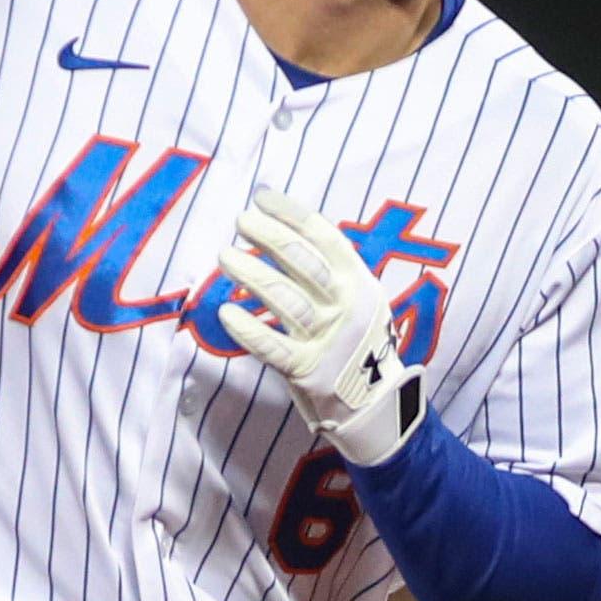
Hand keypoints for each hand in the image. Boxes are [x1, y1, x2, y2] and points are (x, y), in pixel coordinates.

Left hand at [217, 188, 424, 465]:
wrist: (375, 402)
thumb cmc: (355, 339)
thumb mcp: (358, 297)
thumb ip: (329, 269)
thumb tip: (283, 226)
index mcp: (359, 281)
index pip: (324, 237)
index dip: (292, 214)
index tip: (262, 198)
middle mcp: (345, 305)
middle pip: (302, 262)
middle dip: (269, 236)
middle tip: (241, 221)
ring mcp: (326, 337)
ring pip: (285, 299)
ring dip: (251, 274)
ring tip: (225, 256)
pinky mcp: (307, 369)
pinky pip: (272, 346)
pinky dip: (248, 329)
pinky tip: (226, 313)